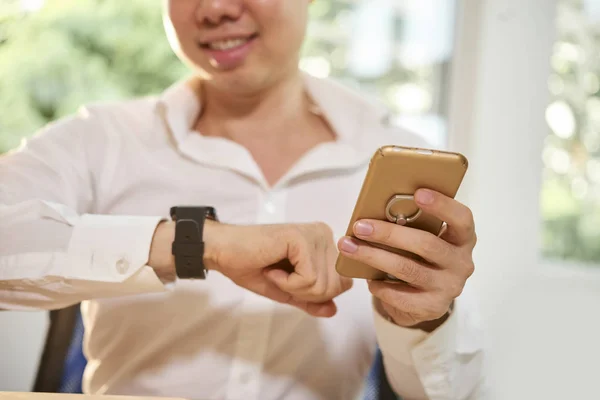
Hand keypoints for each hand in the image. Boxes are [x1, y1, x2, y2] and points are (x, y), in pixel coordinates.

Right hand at [149, 220, 351, 317]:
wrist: (225, 252)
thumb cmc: (254, 267)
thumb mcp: (288, 291)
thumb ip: (312, 300)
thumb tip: (334, 310)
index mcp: (325, 244)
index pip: (343, 283)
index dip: (317, 295)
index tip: (290, 281)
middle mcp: (325, 234)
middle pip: (336, 286)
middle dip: (306, 293)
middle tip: (281, 278)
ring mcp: (315, 234)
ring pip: (323, 285)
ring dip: (293, 288)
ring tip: (275, 272)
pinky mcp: (302, 238)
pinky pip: (308, 279)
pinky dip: (287, 283)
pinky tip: (272, 269)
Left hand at [337, 188, 475, 329]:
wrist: (426, 301)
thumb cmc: (420, 257)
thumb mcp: (423, 238)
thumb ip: (412, 224)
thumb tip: (374, 210)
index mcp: (462, 238)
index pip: (462, 218)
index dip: (442, 205)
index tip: (417, 193)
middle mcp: (461, 263)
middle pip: (426, 244)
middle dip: (389, 234)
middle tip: (360, 226)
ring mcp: (448, 287)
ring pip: (408, 269)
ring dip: (374, 256)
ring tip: (349, 247)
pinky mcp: (433, 307)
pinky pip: (402, 297)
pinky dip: (381, 287)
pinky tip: (368, 280)